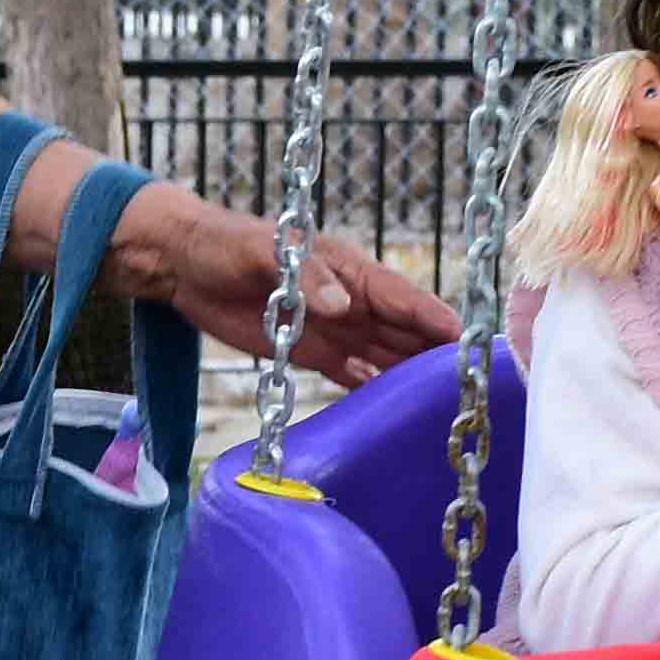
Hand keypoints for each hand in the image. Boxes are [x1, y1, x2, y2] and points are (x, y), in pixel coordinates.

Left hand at [119, 191, 461, 380]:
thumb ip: (305, 274)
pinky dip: (376, 392)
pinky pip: (354, 375)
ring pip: (387, 356)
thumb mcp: (262, 250)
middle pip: (406, 333)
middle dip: (437, 355)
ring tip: (446, 406)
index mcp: (349, 271)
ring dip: (412, 378)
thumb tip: (345, 306)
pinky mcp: (314, 354)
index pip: (402, 298)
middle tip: (472, 385)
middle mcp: (353, 303)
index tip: (466, 340)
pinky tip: (396, 415)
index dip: (434, 318)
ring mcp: (336, 331)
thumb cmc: (227, 244)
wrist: (187, 265)